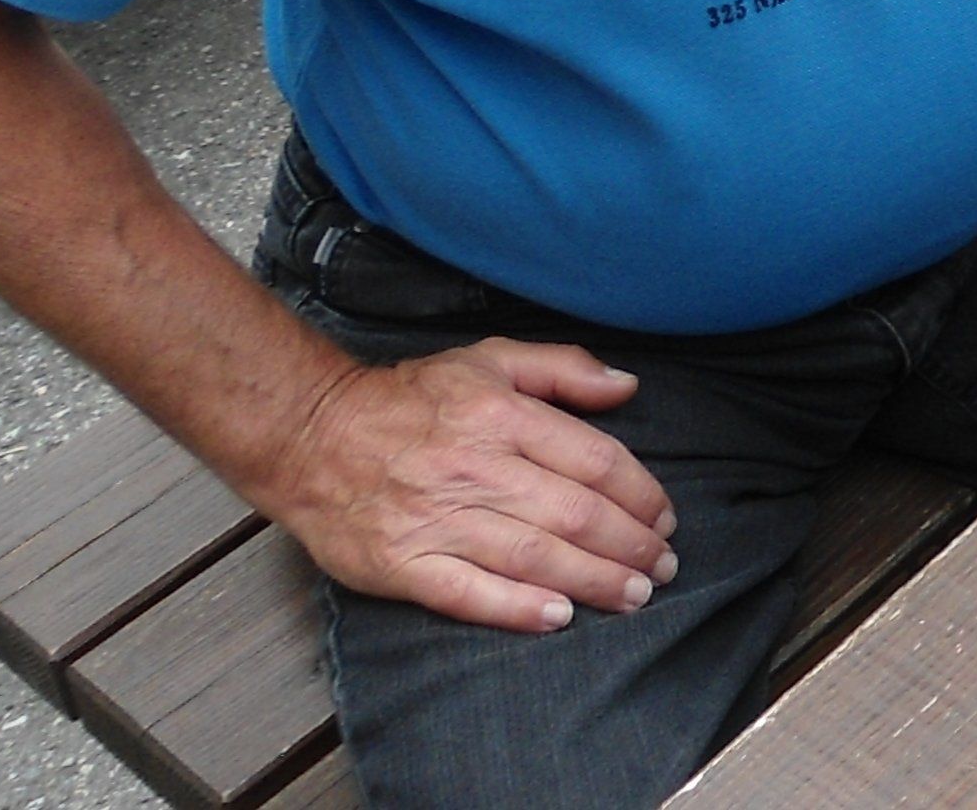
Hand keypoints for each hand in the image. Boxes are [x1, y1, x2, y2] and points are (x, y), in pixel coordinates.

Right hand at [259, 338, 675, 630]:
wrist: (312, 435)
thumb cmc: (409, 399)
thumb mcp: (489, 360)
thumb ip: (563, 369)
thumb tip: (627, 386)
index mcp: (502, 416)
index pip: (595, 460)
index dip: (641, 494)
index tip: (664, 518)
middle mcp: (475, 468)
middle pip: (573, 513)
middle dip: (629, 545)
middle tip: (661, 567)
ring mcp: (437, 520)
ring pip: (533, 555)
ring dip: (592, 580)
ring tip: (633, 596)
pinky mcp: (401, 564)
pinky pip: (468, 592)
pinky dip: (515, 608)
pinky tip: (557, 617)